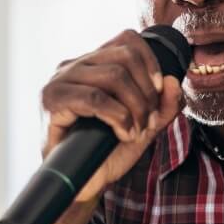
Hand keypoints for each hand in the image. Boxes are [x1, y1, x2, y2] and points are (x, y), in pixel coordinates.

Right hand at [40, 30, 184, 203]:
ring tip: (135, 131)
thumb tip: (172, 81)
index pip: (127, 39)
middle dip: (146, 92)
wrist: (82, 183)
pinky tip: (123, 134)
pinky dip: (118, 117)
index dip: (151, 62)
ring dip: (135, 107)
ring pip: (113, 76)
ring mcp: (60, 81)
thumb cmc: (107, 152)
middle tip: (148, 121)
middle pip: (125, 57)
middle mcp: (74, 65)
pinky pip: (95, 98)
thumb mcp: (145, 126)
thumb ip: (164, 106)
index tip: (158, 93)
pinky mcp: (52, 101)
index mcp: (93, 64)